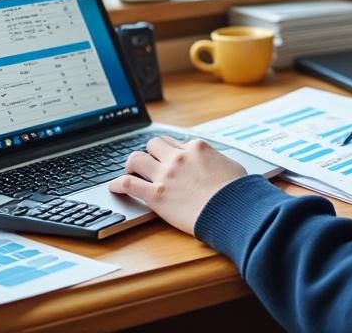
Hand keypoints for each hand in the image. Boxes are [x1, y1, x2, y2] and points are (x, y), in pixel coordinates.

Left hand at [107, 136, 246, 234]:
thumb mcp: (231, 165)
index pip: (174, 141)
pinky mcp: (156, 195)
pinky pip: (127, 184)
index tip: (168, 158)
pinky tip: (114, 187)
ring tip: (131, 171)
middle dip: (150, 153)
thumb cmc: (237, 192)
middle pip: (152, 144)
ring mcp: (165, 175)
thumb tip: (214, 163)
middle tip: (150, 163)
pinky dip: (117, 184)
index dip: (169, 150)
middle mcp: (178, 157)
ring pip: (135, 159)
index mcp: (196, 148)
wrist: (233, 211)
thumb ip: (216, 160)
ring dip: (132, 164)